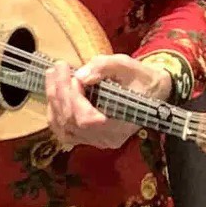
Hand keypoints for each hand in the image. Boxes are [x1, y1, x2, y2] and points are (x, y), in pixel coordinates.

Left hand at [43, 54, 172, 149]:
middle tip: (58, 67)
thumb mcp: (127, 65)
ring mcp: (95, 140)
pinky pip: (64, 129)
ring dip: (54, 100)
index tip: (74, 75)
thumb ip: (104, 67)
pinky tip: (54, 92)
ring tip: (53, 75)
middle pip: (71, 121)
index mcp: (119, 126)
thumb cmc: (141, 78)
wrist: (152, 92)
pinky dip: (55, 111)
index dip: (74, 98)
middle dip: (60, 92)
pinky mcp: (88, 137)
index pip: (86, 120)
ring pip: (63, 126)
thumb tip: (79, 75)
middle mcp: (105, 139)